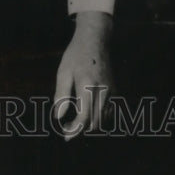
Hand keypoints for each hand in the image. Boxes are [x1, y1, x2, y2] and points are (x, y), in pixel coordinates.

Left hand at [53, 11, 113, 140]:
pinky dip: (98, 117)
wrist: (96, 40)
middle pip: (95, 122)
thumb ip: (61, 95)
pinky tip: (87, 113)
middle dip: (81, 130)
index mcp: (88, 86)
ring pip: (103, 120)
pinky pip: (109, 112)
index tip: (65, 135)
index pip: (84, 117)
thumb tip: (58, 117)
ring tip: (75, 121)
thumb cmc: (76, 55)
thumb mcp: (63, 71)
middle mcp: (103, 91)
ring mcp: (112, 91)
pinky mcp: (116, 91)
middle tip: (67, 128)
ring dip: (90, 125)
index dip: (74, 130)